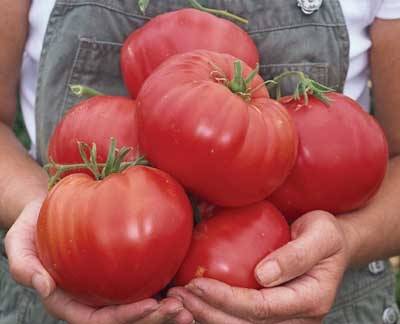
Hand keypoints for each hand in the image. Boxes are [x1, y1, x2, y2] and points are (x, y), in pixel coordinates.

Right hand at [5, 199, 192, 323]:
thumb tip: (43, 286)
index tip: (150, 306)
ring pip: (139, 304)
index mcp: (69, 300)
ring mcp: (108, 284)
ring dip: (165, 309)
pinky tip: (183, 281)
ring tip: (190, 303)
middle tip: (182, 310)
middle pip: (125, 319)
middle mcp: (92, 297)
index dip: (125, 318)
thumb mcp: (18, 244)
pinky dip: (164, 285)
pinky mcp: (121, 266)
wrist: (47, 208)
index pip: (98, 320)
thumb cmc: (31, 227)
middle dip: (154, 319)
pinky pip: (144, 280)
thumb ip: (24, 267)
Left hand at [168, 211, 349, 323]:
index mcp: (310, 300)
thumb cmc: (326, 234)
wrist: (334, 245)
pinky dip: (215, 313)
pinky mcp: (274, 314)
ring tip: (179, 299)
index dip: (226, 299)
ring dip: (207, 317)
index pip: (261, 308)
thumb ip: (297, 254)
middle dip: (208, 312)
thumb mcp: (321, 234)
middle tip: (178, 294)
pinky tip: (195, 301)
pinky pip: (242, 320)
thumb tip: (263, 275)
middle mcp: (298, 318)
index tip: (197, 283)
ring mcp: (286, 320)